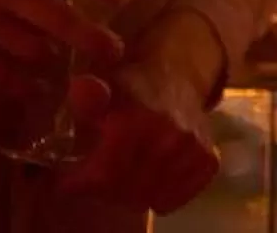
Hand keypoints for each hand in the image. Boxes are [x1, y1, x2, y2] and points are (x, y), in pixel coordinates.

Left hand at [56, 43, 221, 214]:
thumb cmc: (135, 86)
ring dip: (130, 193)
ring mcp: (192, 150)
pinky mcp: (207, 160)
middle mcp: (171, 137)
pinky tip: (150, 182)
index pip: (104, 175)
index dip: (81, 182)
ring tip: (120, 178)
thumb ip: (90, 95)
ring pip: (149, 198)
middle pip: (125, 190)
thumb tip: (80, 88)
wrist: (180, 78)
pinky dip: (160, 197)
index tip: (69, 181)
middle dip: (103, 188)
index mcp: (140, 120)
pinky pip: (175, 198)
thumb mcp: (106, 87)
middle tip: (95, 179)